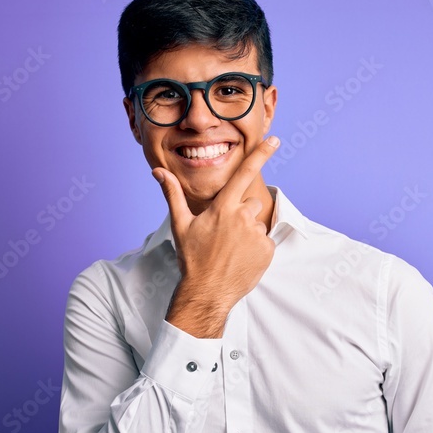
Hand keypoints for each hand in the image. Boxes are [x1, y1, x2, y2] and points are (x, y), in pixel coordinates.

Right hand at [153, 136, 279, 337]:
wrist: (206, 292)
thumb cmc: (192, 258)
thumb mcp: (180, 224)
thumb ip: (172, 194)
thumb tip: (157, 171)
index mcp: (223, 207)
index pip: (245, 173)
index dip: (261, 154)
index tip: (275, 140)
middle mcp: (242, 217)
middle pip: (250, 204)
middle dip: (241, 214)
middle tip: (224, 235)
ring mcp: (256, 234)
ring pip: (257, 224)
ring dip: (248, 233)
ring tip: (231, 250)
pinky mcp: (267, 251)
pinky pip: (265, 242)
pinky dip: (256, 249)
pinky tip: (241, 258)